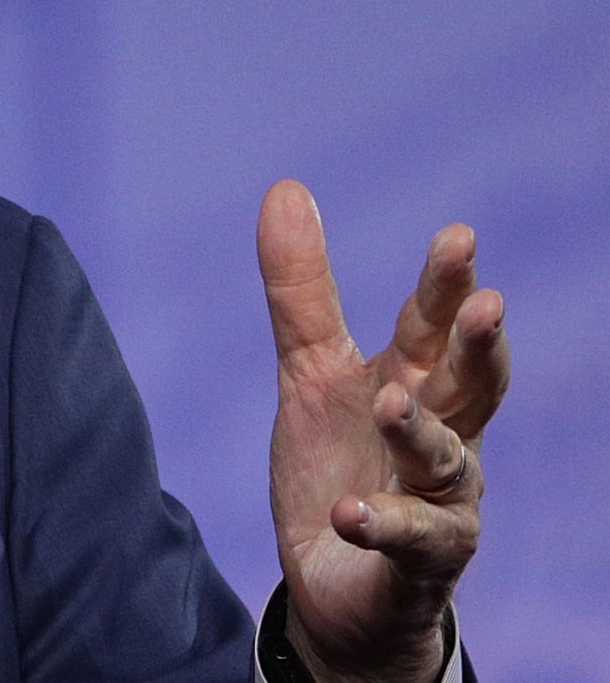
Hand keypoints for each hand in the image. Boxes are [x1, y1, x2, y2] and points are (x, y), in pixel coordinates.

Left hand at [259, 179, 508, 682]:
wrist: (338, 584)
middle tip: (486, 305)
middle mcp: (442, 437)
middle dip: (479, 346)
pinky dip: (381, 523)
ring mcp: (440, 501)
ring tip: (389, 401)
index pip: (434, 328)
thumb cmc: (340, 465)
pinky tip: (350, 512)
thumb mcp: (310, 372)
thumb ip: (301, 291)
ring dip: (419, 431)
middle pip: (469, 385)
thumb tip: (286, 187)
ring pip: (445, 462)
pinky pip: (408, 540)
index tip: (458, 237)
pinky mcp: (418, 560)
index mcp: (416, 385)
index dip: (446, 285)